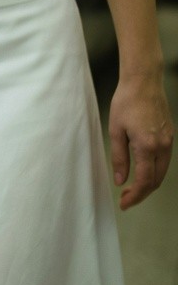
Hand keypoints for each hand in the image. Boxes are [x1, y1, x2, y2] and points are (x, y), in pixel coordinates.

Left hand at [108, 74, 173, 209]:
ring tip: (132, 188)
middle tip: (126, 199)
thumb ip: (119, 158)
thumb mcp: (116, 130)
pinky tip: (142, 170)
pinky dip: (154, 170)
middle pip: (156, 180)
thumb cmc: (126, 102)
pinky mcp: (170, 135)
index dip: (135, 196)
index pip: (144, 181)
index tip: (124, 204)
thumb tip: (121, 181)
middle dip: (142, 193)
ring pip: (162, 171)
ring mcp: (169, 140)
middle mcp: (162, 146)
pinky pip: (164, 160)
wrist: (144, 81)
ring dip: (149, 183)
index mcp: (147, 146)